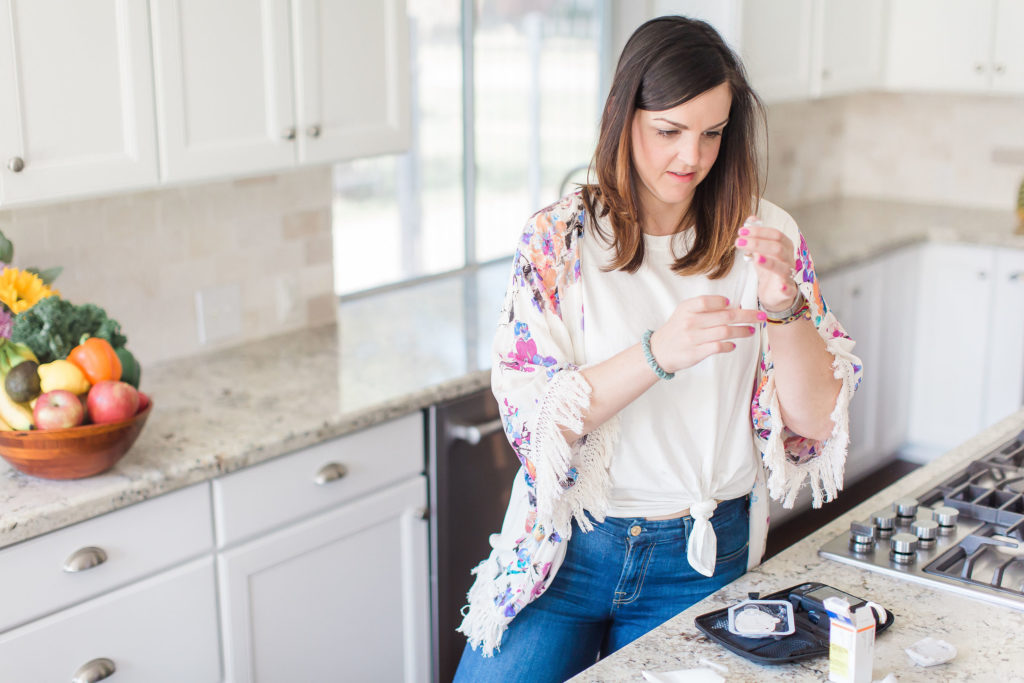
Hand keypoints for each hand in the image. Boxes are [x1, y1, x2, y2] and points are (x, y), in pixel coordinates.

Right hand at [649, 295, 763, 373]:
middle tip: (760, 316)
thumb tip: (733, 306)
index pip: (707, 301)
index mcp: (687, 309)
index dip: (722, 302)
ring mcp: (693, 338)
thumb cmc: (676, 330)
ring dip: (742, 331)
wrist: (658, 351)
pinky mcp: (696, 353)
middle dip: (746, 315)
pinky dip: (729, 345)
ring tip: (751, 331)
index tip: (733, 303)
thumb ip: (705, 309)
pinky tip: (733, 345)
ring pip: (725, 331)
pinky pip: (718, 347)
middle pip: (724, 316)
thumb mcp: (684, 313)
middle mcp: (690, 322)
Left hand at [735, 217, 798, 311]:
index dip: (759, 232)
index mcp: (785, 247)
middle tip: (738, 242)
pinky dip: (786, 287)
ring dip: (768, 262)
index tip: (741, 231)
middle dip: (758, 244)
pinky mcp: (787, 291)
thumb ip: (757, 235)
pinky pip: (789, 289)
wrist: (775, 292)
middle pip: (777, 248)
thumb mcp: (761, 250)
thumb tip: (752, 217)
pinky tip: (781, 285)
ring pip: (782, 267)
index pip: (775, 234)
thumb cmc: (768, 268)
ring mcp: (789, 275)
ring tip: (755, 257)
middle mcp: (789, 259)